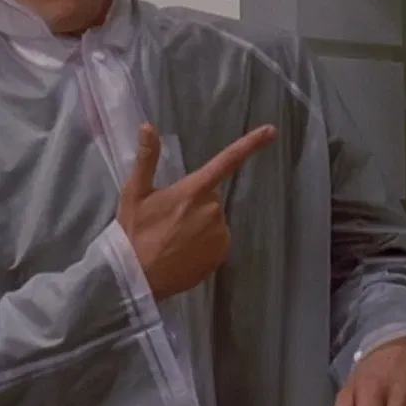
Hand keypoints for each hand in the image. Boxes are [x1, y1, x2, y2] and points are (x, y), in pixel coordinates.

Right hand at [117, 123, 276, 300]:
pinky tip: (183, 252)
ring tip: (173, 239)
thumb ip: (146, 158)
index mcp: (193, 190)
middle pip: (210, 197)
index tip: (271, 131)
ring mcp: (219, 234)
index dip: (250, 144)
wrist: (135, 278)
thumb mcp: (134, 193)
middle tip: (168, 219)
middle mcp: (212, 210)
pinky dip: (204, 244)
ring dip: (198, 225)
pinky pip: (216, 241)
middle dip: (194, 204)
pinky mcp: (221, 255)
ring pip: (213, 220)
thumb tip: (147, 126)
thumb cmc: (134, 232)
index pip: (226, 161)